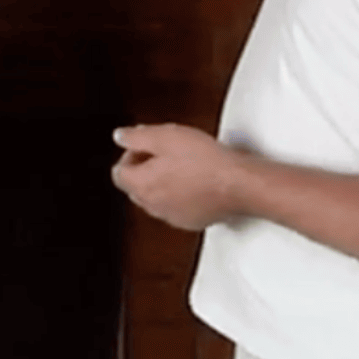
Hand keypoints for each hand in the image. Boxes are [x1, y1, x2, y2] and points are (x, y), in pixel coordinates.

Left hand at [110, 124, 244, 230]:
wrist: (239, 183)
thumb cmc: (205, 160)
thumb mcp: (165, 136)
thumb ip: (136, 136)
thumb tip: (120, 136)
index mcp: (142, 185)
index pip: (119, 174)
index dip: (131, 155)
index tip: (147, 145)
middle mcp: (153, 206)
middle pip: (136, 188)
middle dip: (145, 169)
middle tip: (165, 152)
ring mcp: (173, 217)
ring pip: (156, 199)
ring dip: (162, 182)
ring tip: (183, 164)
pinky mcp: (193, 222)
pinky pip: (177, 208)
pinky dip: (180, 195)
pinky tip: (197, 180)